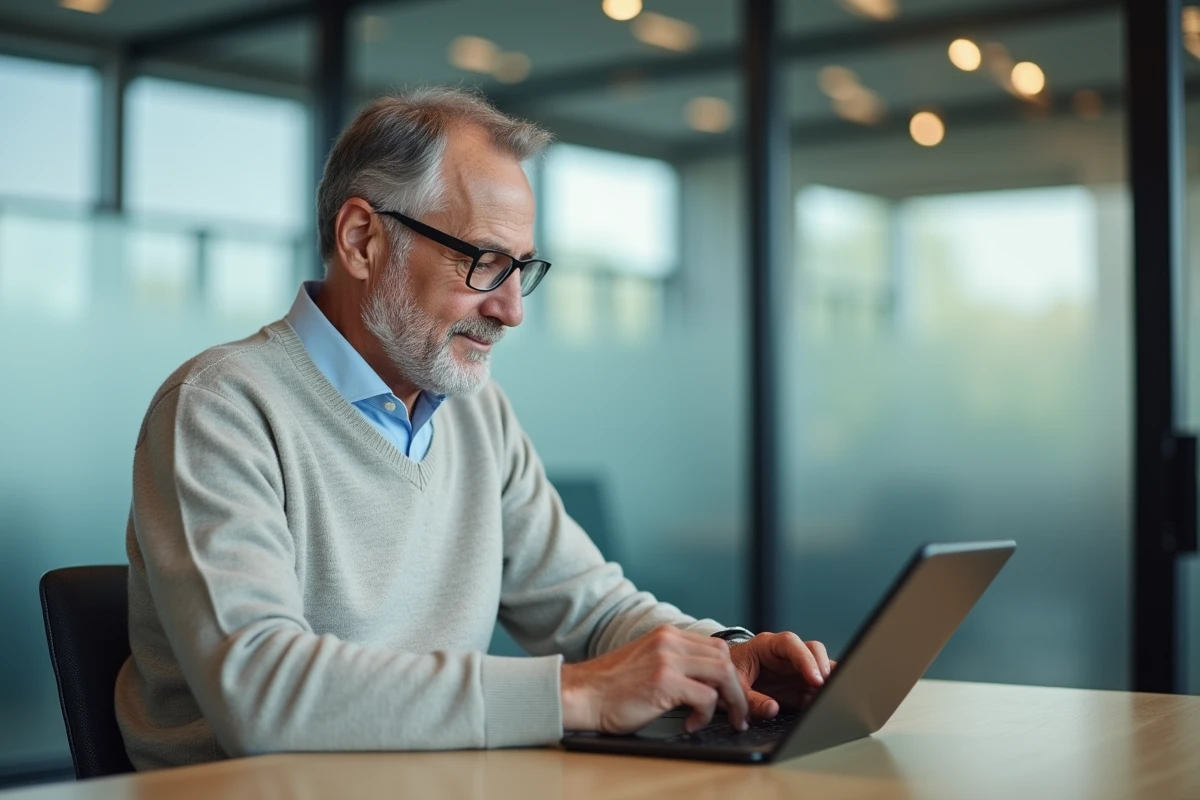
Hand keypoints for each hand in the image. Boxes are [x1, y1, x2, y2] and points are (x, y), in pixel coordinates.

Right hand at [561, 625, 749, 734]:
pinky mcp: (665, 681)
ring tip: (728, 719)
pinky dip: (707, 715)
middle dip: (738, 688)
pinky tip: (691, 724)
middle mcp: (670, 641)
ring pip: (723, 674)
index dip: (730, 672)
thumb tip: (706, 682)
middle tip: (739, 712)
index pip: (716, 646)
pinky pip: (706, 697)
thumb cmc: (610, 688)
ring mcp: (668, 659)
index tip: (732, 694)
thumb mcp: (647, 662)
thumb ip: (675, 663)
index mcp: (666, 634)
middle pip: (725, 658)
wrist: (581, 695)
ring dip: (733, 701)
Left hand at [727, 632, 834, 718]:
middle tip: (826, 688)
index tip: (815, 678)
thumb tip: (772, 709)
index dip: (805, 658)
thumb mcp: (735, 688)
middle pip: (812, 650)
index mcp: (766, 646)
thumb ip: (751, 700)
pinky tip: (826, 704)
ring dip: (828, 680)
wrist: (723, 677)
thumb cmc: (729, 674)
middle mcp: (785, 654)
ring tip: (832, 697)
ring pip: (820, 666)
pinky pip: (817, 686)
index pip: (790, 643)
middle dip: (823, 668)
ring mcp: (795, 668)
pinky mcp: (799, 684)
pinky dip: (824, 693)